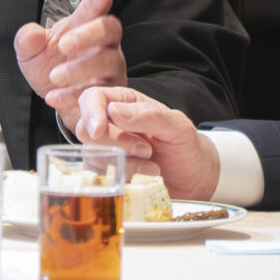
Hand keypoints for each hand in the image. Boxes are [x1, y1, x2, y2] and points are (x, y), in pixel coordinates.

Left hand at [14, 0, 126, 127]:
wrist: (56, 100)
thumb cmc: (49, 69)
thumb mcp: (29, 54)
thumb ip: (26, 40)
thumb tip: (31, 34)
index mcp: (83, 27)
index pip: (95, 6)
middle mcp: (102, 44)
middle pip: (110, 28)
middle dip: (88, 34)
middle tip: (64, 44)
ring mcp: (109, 68)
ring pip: (108, 60)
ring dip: (81, 68)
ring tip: (55, 76)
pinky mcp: (108, 92)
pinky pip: (99, 90)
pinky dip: (74, 94)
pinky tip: (54, 96)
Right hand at [72, 85, 220, 201]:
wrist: (194, 180)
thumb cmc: (185, 146)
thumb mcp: (177, 127)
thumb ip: (149, 115)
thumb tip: (114, 111)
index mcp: (124, 103)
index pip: (92, 99)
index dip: (90, 112)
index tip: (99, 130)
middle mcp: (110, 125)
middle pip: (86, 129)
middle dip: (116, 142)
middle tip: (147, 149)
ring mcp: (106, 151)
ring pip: (93, 155)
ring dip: (126, 163)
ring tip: (153, 165)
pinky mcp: (108, 175)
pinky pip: (101, 178)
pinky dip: (125, 178)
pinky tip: (146, 176)